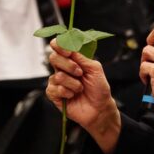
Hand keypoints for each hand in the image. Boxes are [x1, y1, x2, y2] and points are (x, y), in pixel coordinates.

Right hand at [46, 39, 120, 153]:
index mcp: (72, 60)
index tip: (68, 51)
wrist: (100, 108)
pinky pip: (54, 89)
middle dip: (69, 65)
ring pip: (57, 76)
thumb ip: (82, 58)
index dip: (59, 45)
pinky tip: (72, 95)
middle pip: (54, 58)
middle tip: (80, 73)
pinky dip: (66, 92)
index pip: (59, 47)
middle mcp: (63, 69)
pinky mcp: (54, 95)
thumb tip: (70, 48)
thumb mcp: (95, 69)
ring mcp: (57, 82)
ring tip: (80, 88)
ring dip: (73, 83)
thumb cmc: (99, 88)